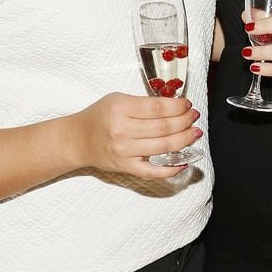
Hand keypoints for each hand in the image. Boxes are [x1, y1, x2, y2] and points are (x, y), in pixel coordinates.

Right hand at [72, 92, 201, 178]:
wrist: (77, 139)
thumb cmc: (99, 116)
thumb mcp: (118, 99)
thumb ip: (143, 103)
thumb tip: (174, 106)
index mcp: (120, 108)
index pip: (158, 107)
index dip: (178, 107)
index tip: (187, 105)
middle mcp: (122, 130)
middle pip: (163, 127)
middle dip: (185, 122)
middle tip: (194, 117)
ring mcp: (124, 151)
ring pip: (163, 147)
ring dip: (184, 140)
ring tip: (194, 133)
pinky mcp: (125, 167)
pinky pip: (152, 172)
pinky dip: (171, 169)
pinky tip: (184, 162)